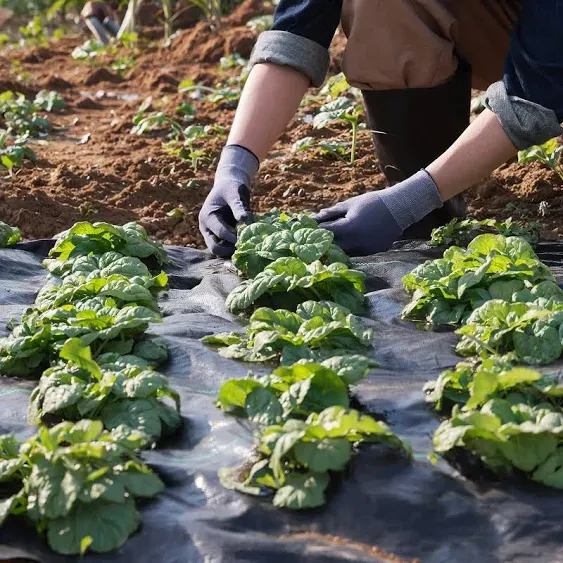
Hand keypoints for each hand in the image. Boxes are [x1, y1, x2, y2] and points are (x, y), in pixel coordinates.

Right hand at [199, 145, 258, 256]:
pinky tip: (247, 244)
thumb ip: (239, 207)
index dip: (235, 236)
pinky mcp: (220, 238)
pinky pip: (227, 248)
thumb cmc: (232, 187)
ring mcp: (212, 235)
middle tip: (247, 246)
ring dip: (233, 251)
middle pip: (215, 249)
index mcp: (207, 217)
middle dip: (230, 249)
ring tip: (248, 245)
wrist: (230, 187)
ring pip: (221, 251)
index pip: (220, 232)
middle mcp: (207, 229)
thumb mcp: (235, 194)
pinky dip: (236, 248)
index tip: (249, 238)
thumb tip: (246, 222)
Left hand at [314, 170, 442, 255]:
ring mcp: (365, 249)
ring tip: (327, 245)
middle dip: (323, 244)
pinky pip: (356, 254)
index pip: (325, 233)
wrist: (399, 208)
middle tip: (313, 242)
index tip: (306, 231)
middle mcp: (356, 242)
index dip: (315, 232)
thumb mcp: (349, 204)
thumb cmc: (372, 202)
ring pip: (344, 253)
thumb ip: (331, 213)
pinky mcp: (373, 252)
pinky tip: (346, 245)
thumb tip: (314, 217)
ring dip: (336, 250)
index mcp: (348, 228)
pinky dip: (349, 250)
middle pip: (332, 248)